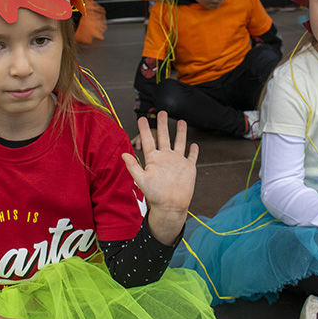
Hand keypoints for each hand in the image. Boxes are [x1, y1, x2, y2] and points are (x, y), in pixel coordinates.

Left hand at [123, 111, 197, 244]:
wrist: (171, 206)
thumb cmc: (155, 196)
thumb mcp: (142, 180)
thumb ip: (133, 166)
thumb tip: (123, 154)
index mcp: (153, 159)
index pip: (148, 140)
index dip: (145, 129)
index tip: (142, 118)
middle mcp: (165, 158)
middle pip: (164, 137)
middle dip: (162, 124)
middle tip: (161, 112)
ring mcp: (177, 162)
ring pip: (179, 142)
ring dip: (180, 132)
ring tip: (180, 121)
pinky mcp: (188, 168)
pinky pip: (191, 156)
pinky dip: (193, 150)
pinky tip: (194, 144)